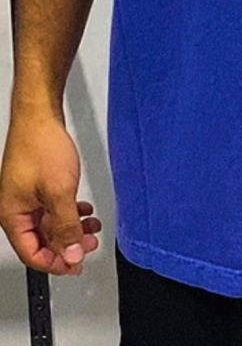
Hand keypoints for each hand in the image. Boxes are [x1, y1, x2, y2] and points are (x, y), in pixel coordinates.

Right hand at [0, 110, 101, 274]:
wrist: (40, 115)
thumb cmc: (41, 146)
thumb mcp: (59, 192)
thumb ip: (66, 226)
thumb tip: (71, 254)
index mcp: (12, 215)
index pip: (31, 253)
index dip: (55, 262)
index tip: (76, 264)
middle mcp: (16, 208)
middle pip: (41, 240)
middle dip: (68, 244)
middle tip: (89, 244)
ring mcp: (26, 196)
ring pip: (49, 223)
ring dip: (72, 227)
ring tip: (92, 226)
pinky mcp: (36, 184)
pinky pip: (52, 207)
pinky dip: (69, 212)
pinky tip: (83, 210)